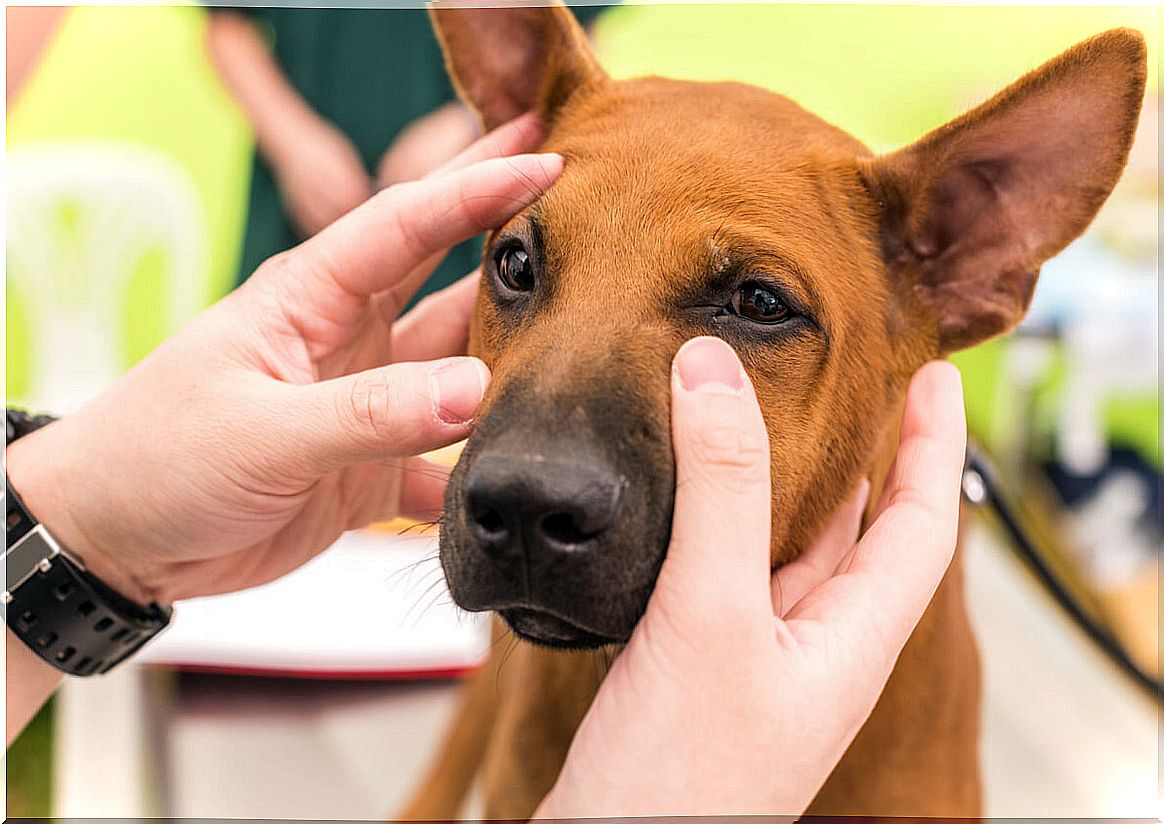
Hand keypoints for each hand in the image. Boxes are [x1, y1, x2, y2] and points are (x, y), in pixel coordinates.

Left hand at [5, 114, 560, 605]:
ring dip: (513, 370)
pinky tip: (525, 478)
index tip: (547, 156)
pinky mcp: (369, 471)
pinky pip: (442, 465)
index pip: (407, 224)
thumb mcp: (261, 429)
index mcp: (311, 299)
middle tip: (590, 222)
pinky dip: (479, 475)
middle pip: (447, 283)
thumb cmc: (155, 458)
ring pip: (459, 377)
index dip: (477, 186)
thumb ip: (370, 412)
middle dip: (513, 249)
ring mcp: (365, 406)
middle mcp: (349, 342)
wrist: (113, 542)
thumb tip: (476, 394)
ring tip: (588, 354)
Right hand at [538, 338, 966, 815]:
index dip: (935, 445)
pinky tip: (686, 502)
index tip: (934, 376)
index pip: (922, 526)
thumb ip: (715, 491)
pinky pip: (724, 576)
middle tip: (849, 387)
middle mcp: (812, 651)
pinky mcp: (696, 669)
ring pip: (786, 554)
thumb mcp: (709, 615)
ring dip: (783, 487)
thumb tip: (710, 369)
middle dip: (863, 459)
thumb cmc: (678, 780)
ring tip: (768, 424)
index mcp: (849, 643)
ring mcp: (754, 662)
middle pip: (860, 537)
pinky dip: (715, 524)